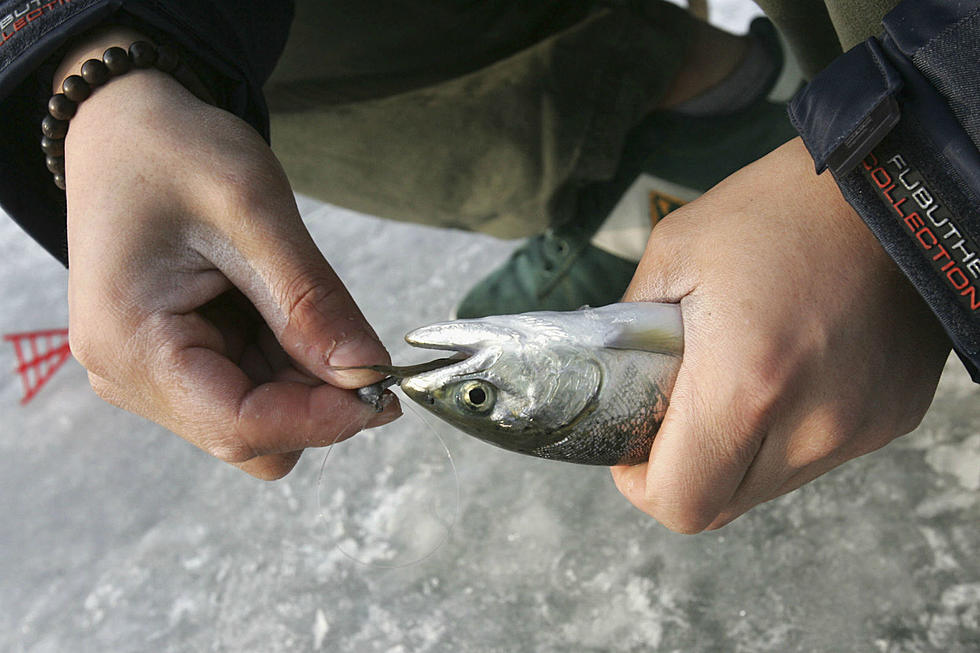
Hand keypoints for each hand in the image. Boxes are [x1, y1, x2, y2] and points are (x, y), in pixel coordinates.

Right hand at [62, 36, 398, 479]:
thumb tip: (368, 374)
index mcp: (131, 343)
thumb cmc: (171, 152)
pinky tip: (286, 311)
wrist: (123, 130)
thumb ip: (312, 303)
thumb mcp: (253, 211)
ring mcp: (150, 376)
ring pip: (258, 422)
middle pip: (251, 435)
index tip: (384, 390)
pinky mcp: (175, 366)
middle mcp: (130, 376)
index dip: (321, 420)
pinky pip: (249, 393)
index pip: (238, 425)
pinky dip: (287, 366)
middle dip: (318, 401)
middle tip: (365, 345)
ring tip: (305, 303)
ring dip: (305, 382)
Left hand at [611, 138, 949, 531]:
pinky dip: (787, 431)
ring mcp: (860, 428)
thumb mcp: (675, 253)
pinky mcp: (892, 417)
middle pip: (722, 505)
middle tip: (675, 411)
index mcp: (747, 385)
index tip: (633, 446)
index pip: (680, 502)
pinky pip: (818, 454)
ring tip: (736, 379)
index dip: (641, 484)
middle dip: (684, 469)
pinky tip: (786, 370)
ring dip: (736, 452)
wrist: (892, 188)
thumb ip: (631, 330)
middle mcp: (814, 424)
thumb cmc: (781, 208)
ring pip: (769, 485)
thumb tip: (613, 377)